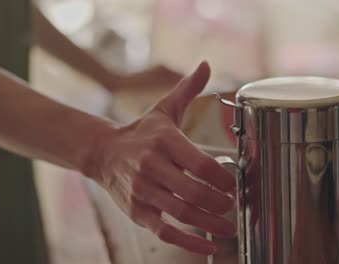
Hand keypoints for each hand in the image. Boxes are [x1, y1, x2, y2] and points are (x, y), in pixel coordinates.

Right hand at [90, 62, 235, 254]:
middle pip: (194, 192)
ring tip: (230, 228)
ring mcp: (144, 192)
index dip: (223, 177)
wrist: (103, 152)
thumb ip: (188, 89)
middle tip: (235, 207)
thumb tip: (206, 64)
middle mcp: (153, 167)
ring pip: (182, 213)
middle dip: (221, 204)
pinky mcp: (138, 211)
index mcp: (165, 141)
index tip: (236, 184)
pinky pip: (165, 231)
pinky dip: (189, 243)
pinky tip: (209, 247)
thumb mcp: (164, 109)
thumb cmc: (141, 132)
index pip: (201, 163)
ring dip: (211, 224)